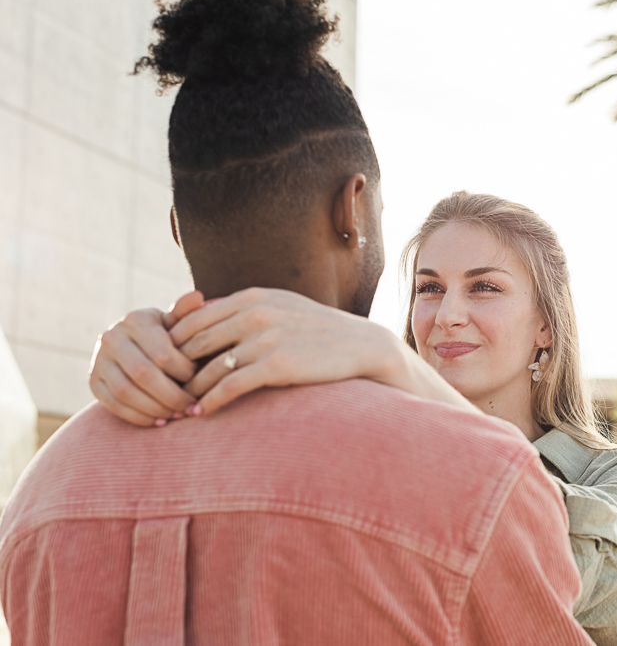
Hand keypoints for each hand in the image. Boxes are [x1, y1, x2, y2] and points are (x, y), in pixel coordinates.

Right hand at [89, 291, 204, 425]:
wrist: (136, 345)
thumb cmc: (167, 335)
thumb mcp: (177, 323)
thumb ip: (187, 314)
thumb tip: (198, 296)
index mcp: (136, 320)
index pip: (162, 353)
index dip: (185, 372)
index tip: (201, 381)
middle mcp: (111, 337)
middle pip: (144, 375)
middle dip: (172, 396)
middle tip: (193, 407)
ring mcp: (98, 360)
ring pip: (127, 393)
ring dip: (157, 409)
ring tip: (179, 416)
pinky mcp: (93, 382)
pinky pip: (114, 405)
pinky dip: (139, 417)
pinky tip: (160, 421)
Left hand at [170, 288, 402, 414]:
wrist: (362, 345)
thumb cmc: (318, 329)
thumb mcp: (281, 306)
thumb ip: (244, 308)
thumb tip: (203, 316)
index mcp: (251, 297)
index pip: (193, 319)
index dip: (173, 345)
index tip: (165, 366)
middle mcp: (255, 313)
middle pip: (195, 344)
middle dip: (175, 370)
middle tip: (162, 391)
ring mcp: (266, 339)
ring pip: (209, 368)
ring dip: (189, 391)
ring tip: (177, 407)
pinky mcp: (278, 365)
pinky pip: (231, 386)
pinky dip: (210, 402)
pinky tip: (201, 413)